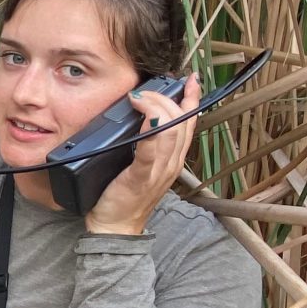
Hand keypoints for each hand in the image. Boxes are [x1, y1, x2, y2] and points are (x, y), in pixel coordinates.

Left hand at [84, 75, 201, 236]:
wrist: (115, 227)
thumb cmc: (124, 197)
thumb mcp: (142, 166)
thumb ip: (147, 144)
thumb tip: (141, 118)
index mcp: (173, 159)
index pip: (189, 123)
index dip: (191, 99)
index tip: (191, 80)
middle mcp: (171, 164)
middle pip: (181, 123)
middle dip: (167, 99)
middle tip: (148, 91)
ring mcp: (158, 171)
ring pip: (171, 131)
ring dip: (156, 107)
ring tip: (140, 98)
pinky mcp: (140, 177)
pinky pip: (151, 150)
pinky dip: (151, 130)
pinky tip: (145, 116)